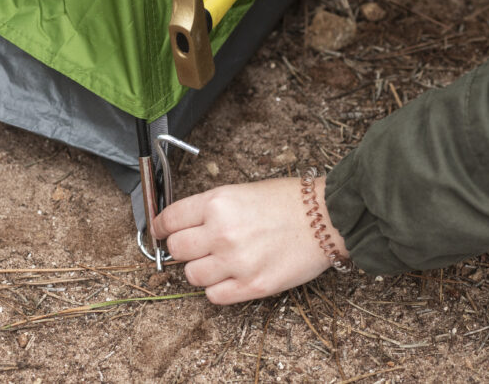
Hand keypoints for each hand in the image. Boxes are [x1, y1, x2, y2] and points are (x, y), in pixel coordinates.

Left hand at [151, 176, 348, 304]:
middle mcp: (221, 232)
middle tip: (197, 246)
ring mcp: (235, 262)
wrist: (327, 218)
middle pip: (176, 249)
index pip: (169, 220)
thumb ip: (211, 209)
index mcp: (218, 203)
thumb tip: (184, 225)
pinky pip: (214, 296)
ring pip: (191, 276)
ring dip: (201, 270)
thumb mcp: (242, 191)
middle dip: (183, 248)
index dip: (161, 227)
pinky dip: (218, 288)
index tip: (161, 232)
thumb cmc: (290, 201)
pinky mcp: (251, 287)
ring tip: (221, 261)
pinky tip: (232, 276)